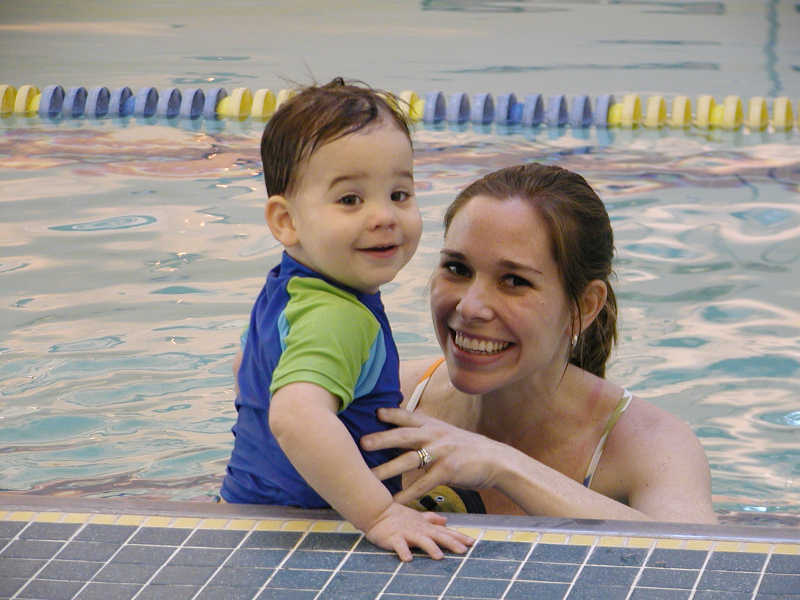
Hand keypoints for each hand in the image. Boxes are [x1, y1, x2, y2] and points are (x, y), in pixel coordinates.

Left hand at [362, 408, 502, 505]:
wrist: (496, 461)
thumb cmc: (468, 449)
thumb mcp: (447, 433)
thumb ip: (426, 433)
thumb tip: (403, 434)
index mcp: (433, 425)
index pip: (408, 416)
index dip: (391, 413)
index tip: (374, 412)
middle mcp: (435, 435)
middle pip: (403, 436)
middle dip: (382, 438)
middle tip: (362, 442)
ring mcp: (442, 452)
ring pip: (409, 460)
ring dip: (387, 469)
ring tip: (370, 477)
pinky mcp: (448, 470)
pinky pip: (423, 484)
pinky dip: (408, 494)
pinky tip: (395, 501)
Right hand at [365, 501, 472, 561]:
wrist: (377, 511)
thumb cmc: (397, 516)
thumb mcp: (417, 516)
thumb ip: (431, 519)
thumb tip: (445, 520)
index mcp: (425, 526)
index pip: (445, 531)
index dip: (458, 536)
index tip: (472, 543)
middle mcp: (419, 529)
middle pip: (438, 536)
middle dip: (451, 543)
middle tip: (463, 551)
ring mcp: (406, 533)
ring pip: (420, 540)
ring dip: (430, 548)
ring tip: (439, 556)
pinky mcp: (393, 537)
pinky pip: (399, 545)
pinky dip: (403, 551)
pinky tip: (408, 559)